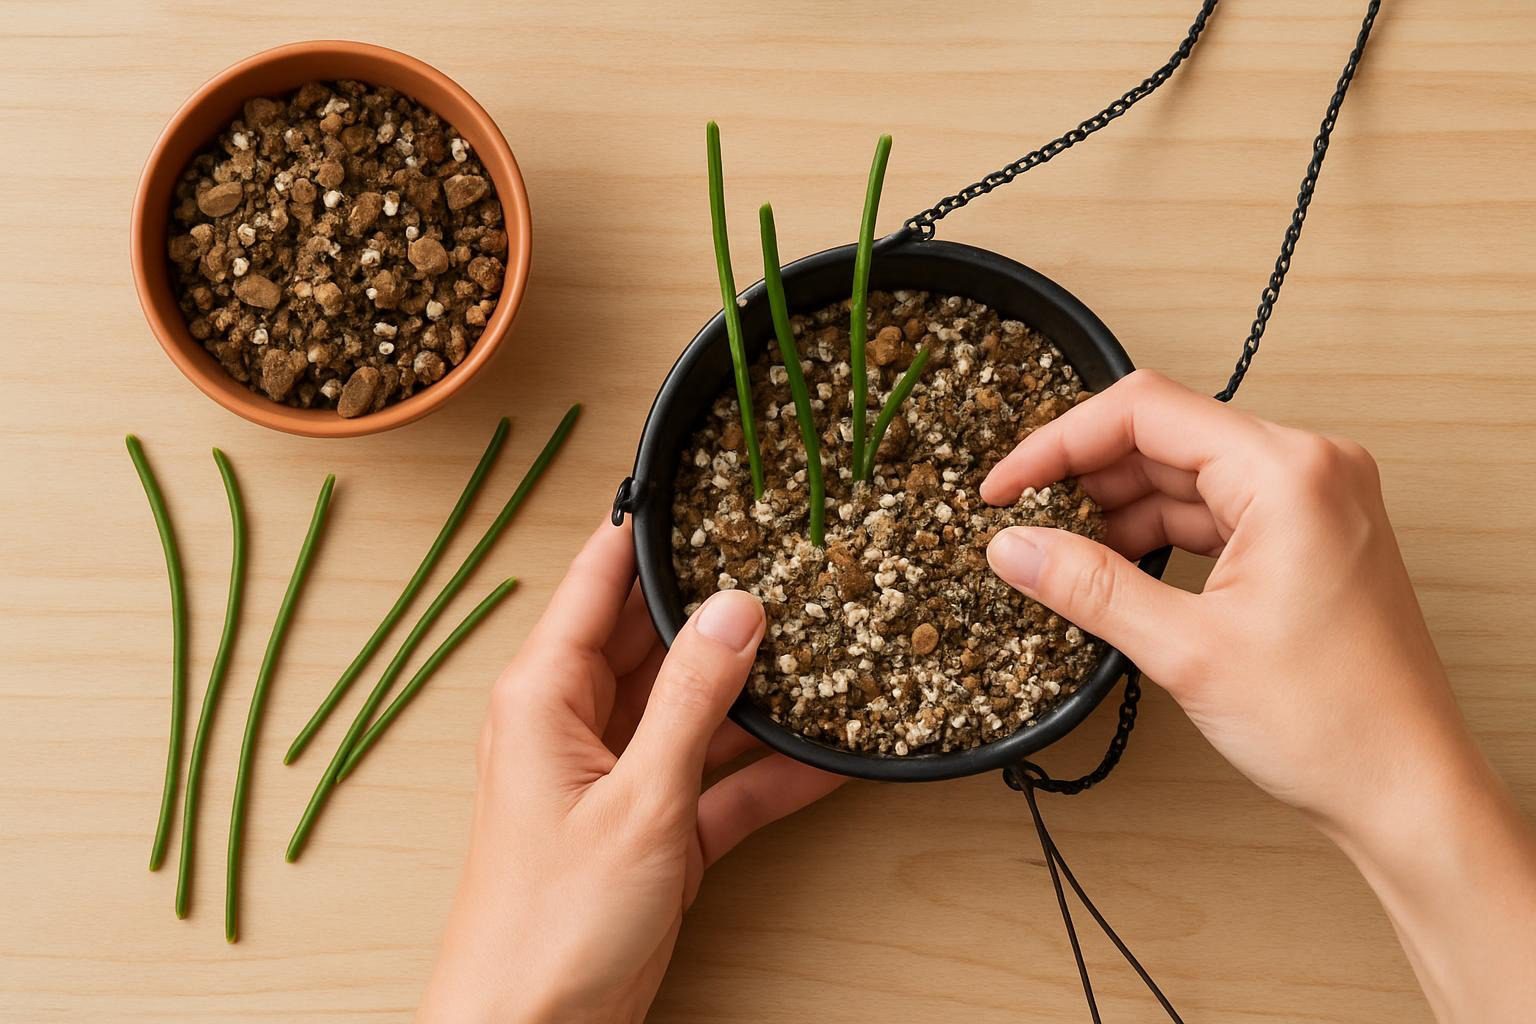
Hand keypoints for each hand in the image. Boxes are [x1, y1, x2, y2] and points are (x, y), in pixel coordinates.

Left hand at [419, 521, 842, 1022]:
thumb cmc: (550, 924)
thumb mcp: (638, 800)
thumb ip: (691, 700)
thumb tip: (736, 609)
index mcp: (546, 693)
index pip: (599, 580)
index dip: (648, 526)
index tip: (704, 482)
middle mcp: (579, 722)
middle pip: (657, 636)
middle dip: (721, 603)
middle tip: (791, 559)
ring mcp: (620, 776)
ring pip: (696, 705)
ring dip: (754, 687)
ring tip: (827, 641)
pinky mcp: (655, 828)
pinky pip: (720, 778)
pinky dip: (767, 769)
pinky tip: (830, 749)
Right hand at [981, 369, 1535, 1022]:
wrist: (1407, 792)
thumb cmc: (1335, 724)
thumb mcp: (1185, 651)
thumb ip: (1088, 586)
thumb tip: (1013, 546)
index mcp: (1289, 472)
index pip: (1146, 411)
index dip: (1058, 443)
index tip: (1004, 486)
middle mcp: (1309, 469)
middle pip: (1164, 435)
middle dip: (1084, 476)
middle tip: (1019, 520)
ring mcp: (1313, 502)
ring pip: (1185, 475)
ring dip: (1117, 510)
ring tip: (1058, 554)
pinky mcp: (1306, 537)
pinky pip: (1213, 511)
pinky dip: (1158, 534)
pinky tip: (1112, 569)